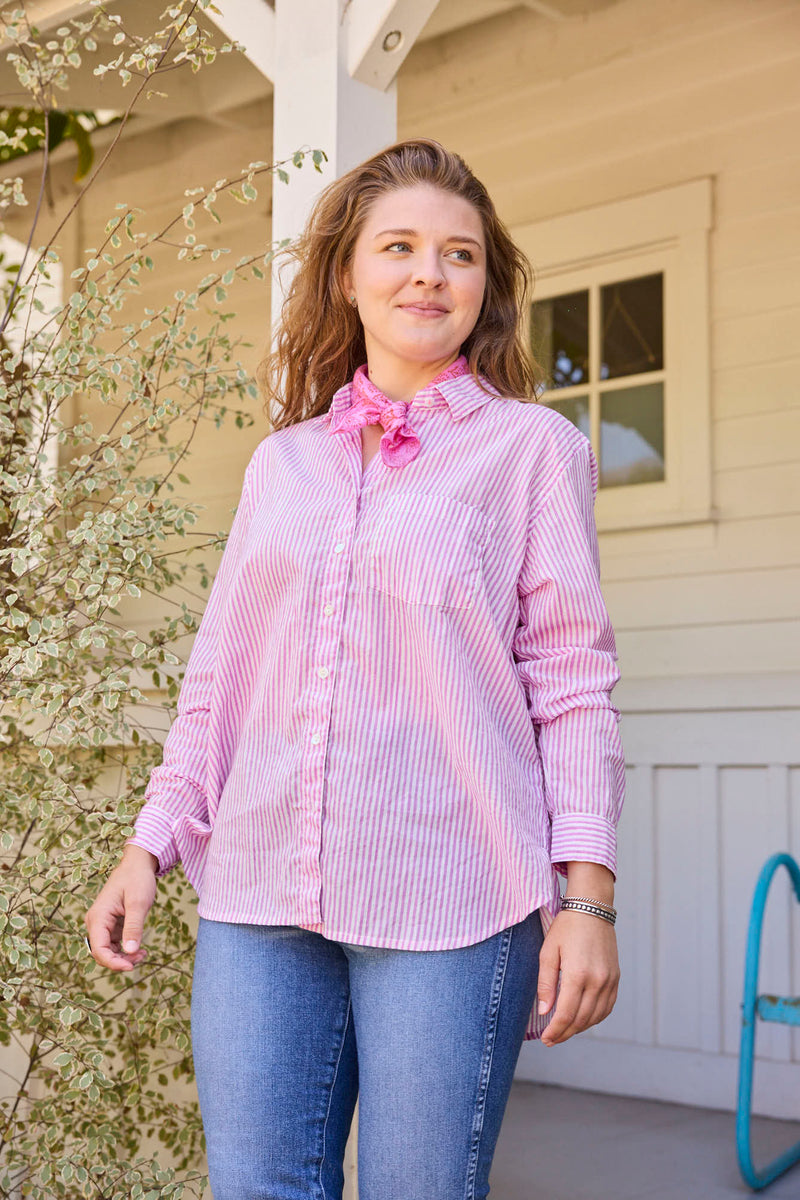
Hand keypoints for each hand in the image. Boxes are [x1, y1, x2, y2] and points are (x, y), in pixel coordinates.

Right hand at [84, 844, 157, 971]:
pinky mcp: (110, 924)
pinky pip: (114, 943)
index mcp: (98, 917)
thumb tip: (130, 951)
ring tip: (143, 954)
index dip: (113, 963)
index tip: (131, 966)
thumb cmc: (137, 879)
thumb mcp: (138, 903)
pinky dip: (125, 949)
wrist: (138, 864)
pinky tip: (140, 950)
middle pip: (101, 953)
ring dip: (123, 956)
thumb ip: (133, 927)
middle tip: (142, 958)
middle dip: (120, 961)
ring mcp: (102, 923)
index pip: (99, 950)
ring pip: (108, 950)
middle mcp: (95, 922)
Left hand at [537, 909, 619, 1045]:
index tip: (545, 1039)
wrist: (592, 909)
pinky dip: (594, 1018)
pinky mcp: (615, 978)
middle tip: (551, 1040)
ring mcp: (609, 981)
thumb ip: (546, 984)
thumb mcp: (548, 952)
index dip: (555, 1031)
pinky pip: (607, 1008)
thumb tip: (545, 1012)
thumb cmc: (566, 928)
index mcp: (578, 974)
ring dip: (579, 1028)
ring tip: (564, 1031)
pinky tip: (582, 1020)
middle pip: (581, 1020)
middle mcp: (597, 981)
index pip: (566, 1014)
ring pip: (595, 1017)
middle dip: (564, 1033)